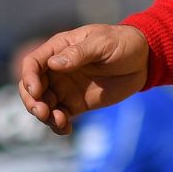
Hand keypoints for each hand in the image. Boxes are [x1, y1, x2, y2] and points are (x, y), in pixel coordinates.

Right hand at [18, 24, 149, 135]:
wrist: (143, 60)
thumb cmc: (122, 43)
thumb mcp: (103, 43)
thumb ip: (79, 53)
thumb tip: (54, 64)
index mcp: (59, 49)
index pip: (33, 63)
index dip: (29, 77)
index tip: (36, 91)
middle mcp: (57, 70)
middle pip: (32, 87)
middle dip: (32, 101)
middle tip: (43, 112)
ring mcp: (65, 88)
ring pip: (43, 104)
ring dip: (44, 115)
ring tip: (58, 121)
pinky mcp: (76, 103)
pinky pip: (60, 115)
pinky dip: (58, 124)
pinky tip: (65, 129)